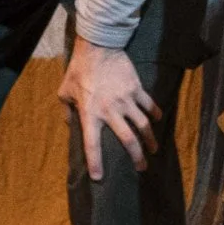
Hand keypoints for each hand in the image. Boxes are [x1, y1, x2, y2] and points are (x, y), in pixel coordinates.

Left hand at [59, 36, 160, 179]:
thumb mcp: (64, 91)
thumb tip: (70, 125)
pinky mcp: (136, 89)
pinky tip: (158, 121)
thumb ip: (67, 111)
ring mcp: (126, 99)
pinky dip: (155, 114)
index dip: (96, 162)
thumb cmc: (79, 70)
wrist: (98, 46)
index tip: (99, 178)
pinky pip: (149, 105)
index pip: (92, 144)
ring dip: (150, 139)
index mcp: (90, 113)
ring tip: (153, 150)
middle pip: (128, 139)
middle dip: (136, 157)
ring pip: (143, 125)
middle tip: (141, 168)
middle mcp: (110, 110)